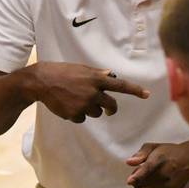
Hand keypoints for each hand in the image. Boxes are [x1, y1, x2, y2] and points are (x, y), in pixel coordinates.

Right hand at [32, 62, 148, 122]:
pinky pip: (82, 118)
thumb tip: (110, 75)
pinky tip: (67, 105)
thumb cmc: (62, 72)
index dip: (135, 90)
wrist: (41, 82)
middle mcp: (92, 92)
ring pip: (96, 113)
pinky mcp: (74, 114)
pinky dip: (77, 114)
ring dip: (90, 109)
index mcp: (96, 79)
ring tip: (75, 99)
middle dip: (111, 108)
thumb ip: (97, 74)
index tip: (147, 95)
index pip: (120, 85)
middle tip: (108, 109)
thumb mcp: (81, 69)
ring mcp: (83, 105)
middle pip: (111, 105)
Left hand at [126, 138, 188, 187]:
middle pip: (143, 183)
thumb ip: (140, 154)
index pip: (147, 169)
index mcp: (160, 159)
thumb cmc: (170, 152)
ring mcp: (169, 185)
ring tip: (144, 181)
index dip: (137, 176)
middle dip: (136, 181)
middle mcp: (165, 173)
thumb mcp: (154, 147)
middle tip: (138, 176)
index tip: (130, 181)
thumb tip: (129, 162)